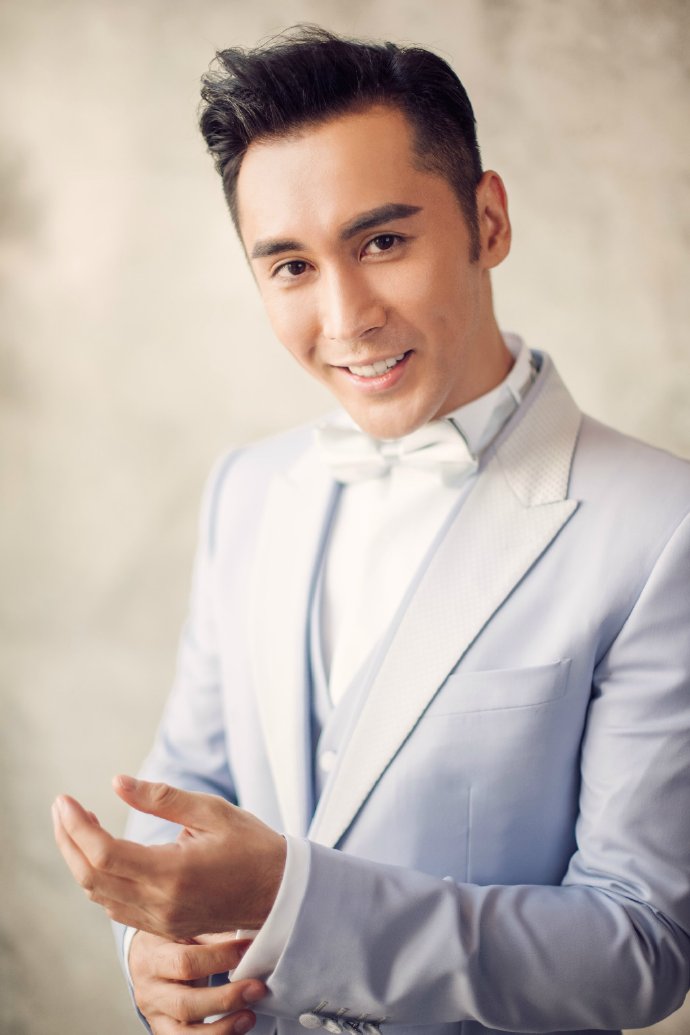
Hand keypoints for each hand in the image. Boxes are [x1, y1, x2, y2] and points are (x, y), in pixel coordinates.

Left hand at [51, 775, 286, 939]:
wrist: (282, 892)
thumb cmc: (251, 844)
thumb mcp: (211, 810)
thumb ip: (162, 798)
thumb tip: (116, 783)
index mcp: (172, 872)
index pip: (104, 853)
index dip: (76, 826)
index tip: (64, 800)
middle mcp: (161, 903)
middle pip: (91, 877)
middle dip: (68, 840)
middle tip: (62, 808)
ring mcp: (162, 921)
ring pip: (99, 896)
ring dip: (79, 860)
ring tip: (77, 824)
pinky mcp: (165, 927)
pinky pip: (117, 908)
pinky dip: (99, 880)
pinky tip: (102, 853)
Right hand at [128, 930, 263, 1034]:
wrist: (143, 957)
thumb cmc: (169, 939)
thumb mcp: (185, 927)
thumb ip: (214, 933)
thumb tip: (252, 934)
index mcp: (153, 957)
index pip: (185, 962)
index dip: (219, 958)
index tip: (248, 949)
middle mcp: (150, 991)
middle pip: (184, 1004)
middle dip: (225, 1000)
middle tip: (257, 989)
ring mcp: (155, 1016)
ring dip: (221, 1030)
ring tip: (249, 1017)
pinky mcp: (164, 1031)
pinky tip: (236, 1029)